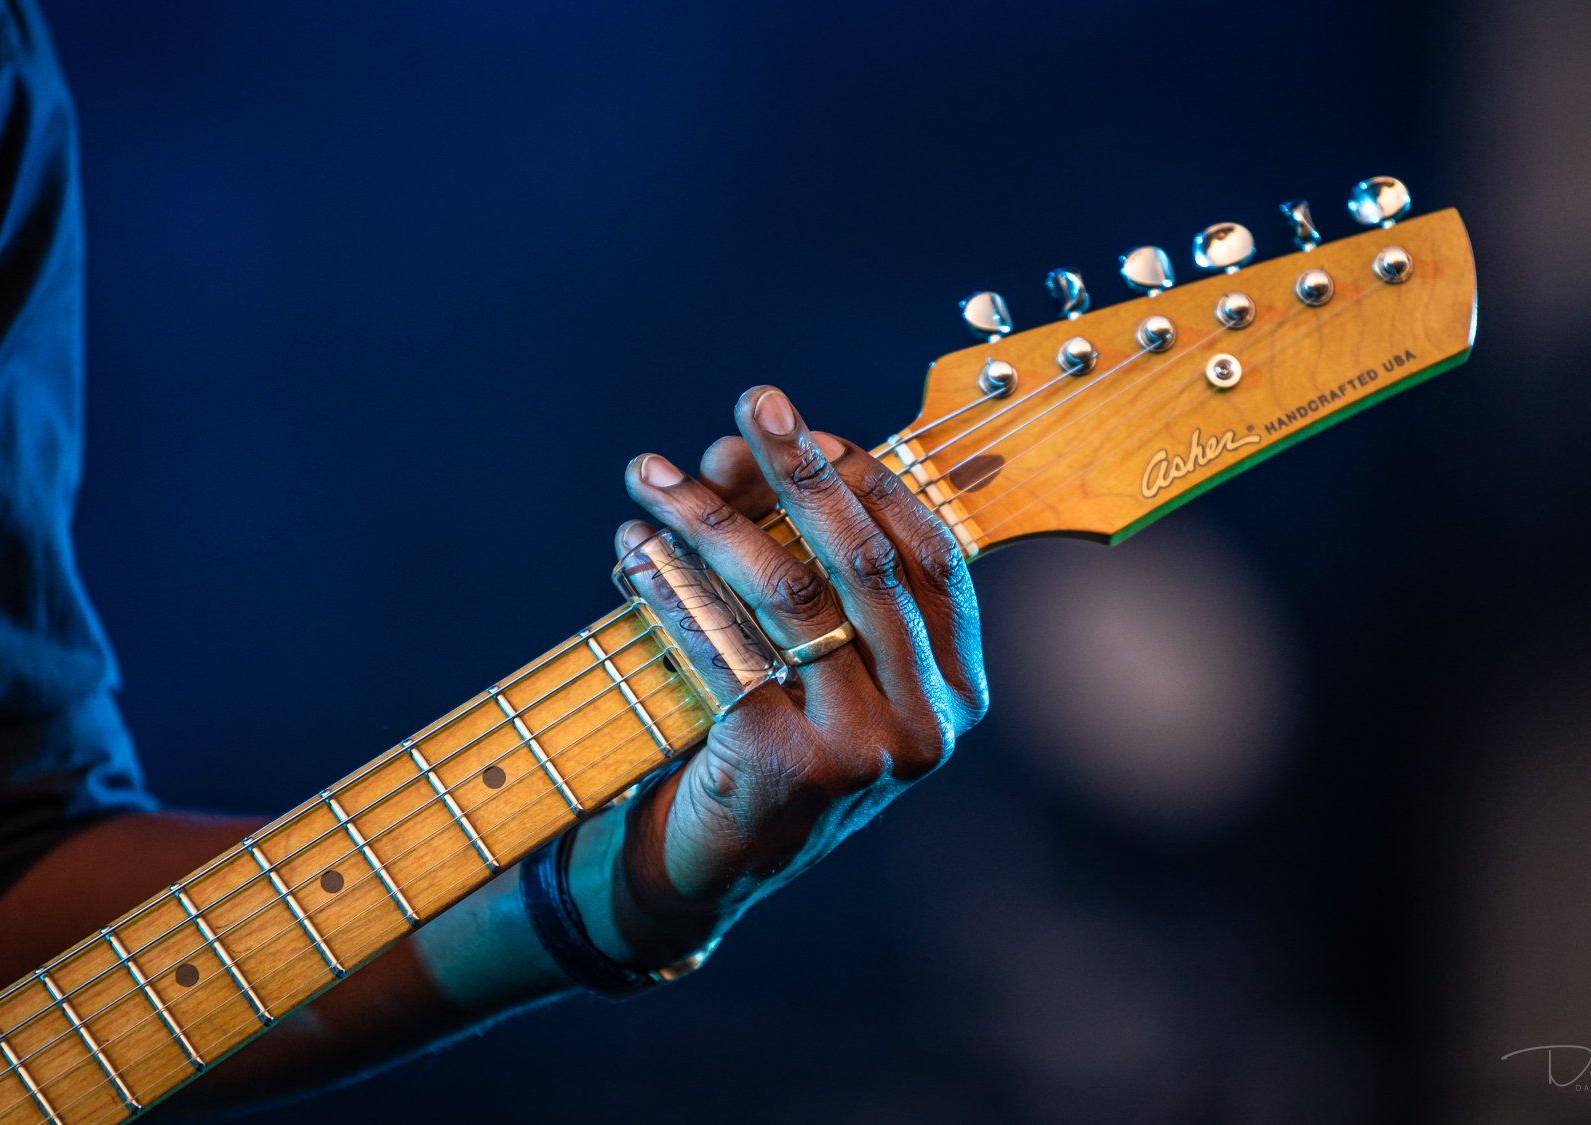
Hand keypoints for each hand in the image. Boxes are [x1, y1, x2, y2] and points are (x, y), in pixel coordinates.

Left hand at [582, 385, 988, 964]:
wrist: (715, 870)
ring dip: (711, 521)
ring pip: (790, 596)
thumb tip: (749, 448)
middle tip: (753, 403)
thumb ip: (816, 567)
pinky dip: (671, 589)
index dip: (867, 480)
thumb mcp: (825, 664)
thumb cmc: (771, 743)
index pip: (931, 555)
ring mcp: (867, 750)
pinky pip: (724, 646)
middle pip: (863, 563)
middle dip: (801, 472)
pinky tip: (633, 551)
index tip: (802, 426)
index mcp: (957, 689)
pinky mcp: (790, 766)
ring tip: (653, 475)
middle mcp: (929, 722)